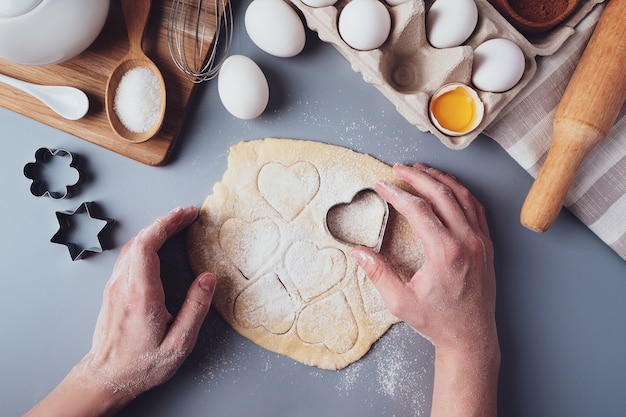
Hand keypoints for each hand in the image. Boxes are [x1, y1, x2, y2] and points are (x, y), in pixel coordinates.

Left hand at [24, 206, 215, 416]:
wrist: (107, 378)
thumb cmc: (142, 364)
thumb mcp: (179, 343)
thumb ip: (196, 308)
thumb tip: (208, 278)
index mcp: (141, 295)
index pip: (148, 245)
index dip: (167, 223)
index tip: (187, 214)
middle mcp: (124, 286)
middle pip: (139, 239)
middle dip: (164, 221)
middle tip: (187, 214)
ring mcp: (115, 286)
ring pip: (131, 246)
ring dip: (154, 229)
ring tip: (176, 224)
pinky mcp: (113, 291)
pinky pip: (128, 256)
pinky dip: (145, 241)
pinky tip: (157, 243)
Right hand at [351, 163, 498, 416]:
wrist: (471, 337)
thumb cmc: (438, 321)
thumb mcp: (400, 302)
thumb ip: (378, 273)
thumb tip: (358, 252)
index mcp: (445, 253)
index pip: (418, 209)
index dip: (397, 193)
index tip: (382, 185)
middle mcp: (467, 242)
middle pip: (442, 194)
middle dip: (418, 176)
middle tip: (399, 168)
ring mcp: (481, 242)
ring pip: (463, 197)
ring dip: (441, 179)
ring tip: (422, 170)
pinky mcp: (487, 246)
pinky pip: (476, 209)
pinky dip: (461, 193)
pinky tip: (449, 188)